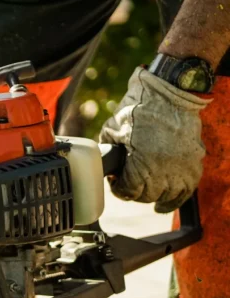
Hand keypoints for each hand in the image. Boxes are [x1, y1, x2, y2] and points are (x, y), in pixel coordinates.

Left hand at [99, 68, 209, 213]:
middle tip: (130, 181)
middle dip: (134, 191)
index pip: (128, 192)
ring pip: (165, 196)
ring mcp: (182, 167)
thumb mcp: (112, 131)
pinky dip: (174, 200)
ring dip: (153, 194)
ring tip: (145, 188)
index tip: (116, 181)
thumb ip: (106, 152)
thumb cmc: (139, 108)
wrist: (171, 92)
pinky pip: (186, 191)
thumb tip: (104, 166)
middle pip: (146, 196)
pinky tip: (162, 205)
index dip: (118, 188)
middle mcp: (164, 171)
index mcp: (141, 165)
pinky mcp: (194, 162)